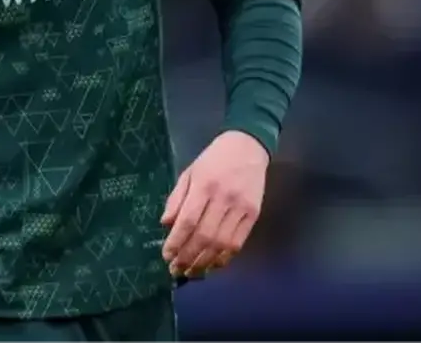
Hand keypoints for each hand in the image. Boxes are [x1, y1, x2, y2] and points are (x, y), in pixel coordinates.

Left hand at [160, 130, 267, 278]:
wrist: (247, 147)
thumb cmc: (213, 159)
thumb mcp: (189, 172)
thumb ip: (177, 198)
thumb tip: (166, 224)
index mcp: (203, 185)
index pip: (188, 220)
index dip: (176, 242)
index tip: (166, 255)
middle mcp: (223, 198)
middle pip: (204, 236)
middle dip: (188, 257)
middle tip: (176, 270)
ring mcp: (241, 207)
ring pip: (222, 243)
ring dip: (205, 262)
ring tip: (192, 272)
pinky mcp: (254, 214)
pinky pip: (238, 242)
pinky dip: (224, 258)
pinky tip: (212, 265)